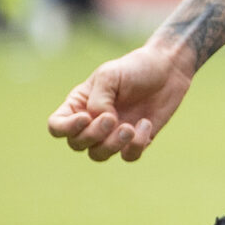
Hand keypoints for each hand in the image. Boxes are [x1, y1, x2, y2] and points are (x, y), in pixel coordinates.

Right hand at [47, 42, 196, 162]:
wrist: (168, 69)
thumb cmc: (135, 68)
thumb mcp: (110, 75)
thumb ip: (98, 100)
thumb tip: (99, 122)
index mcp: (79, 104)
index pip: (56, 126)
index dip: (66, 129)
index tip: (86, 118)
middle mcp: (92, 122)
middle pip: (77, 144)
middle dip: (93, 135)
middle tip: (112, 118)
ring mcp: (112, 134)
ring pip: (98, 155)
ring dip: (112, 145)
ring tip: (130, 128)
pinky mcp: (135, 141)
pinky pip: (127, 156)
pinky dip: (135, 145)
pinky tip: (146, 124)